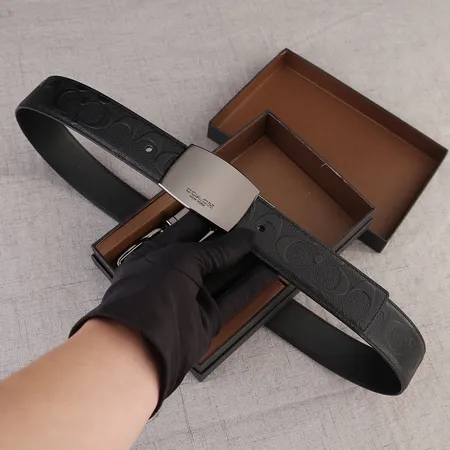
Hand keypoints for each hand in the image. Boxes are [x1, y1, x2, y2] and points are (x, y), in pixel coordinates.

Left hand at [70, 213, 253, 413]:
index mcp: (157, 254)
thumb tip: (242, 238)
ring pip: (223, 276)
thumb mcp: (181, 259)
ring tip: (266, 247)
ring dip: (245, 262)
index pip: (188, 230)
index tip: (232, 211)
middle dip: (231, 241)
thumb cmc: (145, 295)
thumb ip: (215, 249)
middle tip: (254, 228)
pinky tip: (266, 273)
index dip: (211, 219)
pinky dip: (250, 286)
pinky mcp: (205, 319)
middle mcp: (172, 275)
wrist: (139, 345)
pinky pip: (233, 299)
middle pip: (208, 254)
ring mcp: (189, 298)